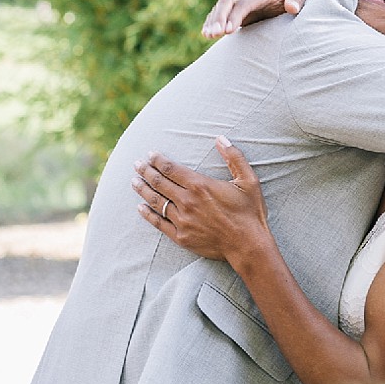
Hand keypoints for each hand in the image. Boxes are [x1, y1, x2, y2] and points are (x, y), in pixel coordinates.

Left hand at [132, 136, 268, 261]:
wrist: (248, 245)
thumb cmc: (250, 212)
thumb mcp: (249, 181)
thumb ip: (234, 157)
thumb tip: (221, 138)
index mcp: (200, 185)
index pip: (171, 169)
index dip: (158, 160)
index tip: (150, 154)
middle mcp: (187, 201)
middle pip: (159, 183)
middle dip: (146, 171)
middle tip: (136, 164)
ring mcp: (182, 220)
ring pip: (156, 201)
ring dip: (143, 190)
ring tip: (134, 181)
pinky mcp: (181, 236)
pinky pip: (159, 223)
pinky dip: (148, 214)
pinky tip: (140, 208)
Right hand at [201, 0, 307, 37]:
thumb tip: (292, 8)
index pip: (246, 2)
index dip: (237, 14)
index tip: (230, 30)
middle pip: (227, 2)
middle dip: (219, 17)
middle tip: (215, 34)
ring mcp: (237, 0)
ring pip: (220, 7)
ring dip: (212, 21)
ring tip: (208, 35)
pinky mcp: (232, 9)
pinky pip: (218, 13)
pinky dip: (210, 22)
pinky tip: (205, 33)